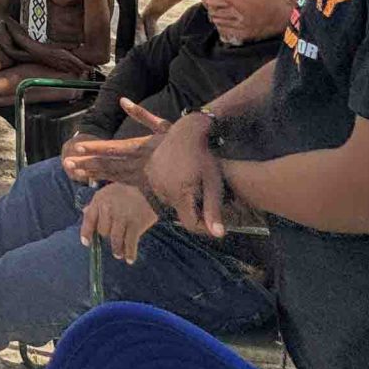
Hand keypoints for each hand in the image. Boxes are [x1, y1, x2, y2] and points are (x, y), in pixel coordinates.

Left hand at [60, 97, 172, 184]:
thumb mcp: (163, 125)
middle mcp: (139, 162)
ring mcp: (142, 174)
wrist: (205, 161)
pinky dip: (107, 179)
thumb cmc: (183, 140)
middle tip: (68, 163)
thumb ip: (140, 114)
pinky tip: (95, 179)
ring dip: (93, 172)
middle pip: (109, 163)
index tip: (78, 147)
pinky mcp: (146, 184)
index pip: (113, 148)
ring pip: (113, 174)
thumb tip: (122, 100)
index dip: (95, 148)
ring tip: (74, 171)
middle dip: (88, 163)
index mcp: (141, 147)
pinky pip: (122, 181)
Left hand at [80, 182, 159, 263]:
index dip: (86, 233)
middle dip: (107, 237)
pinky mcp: (135, 224)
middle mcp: (108, 209)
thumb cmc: (128, 188)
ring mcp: (121, 217)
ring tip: (118, 254)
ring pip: (115, 240)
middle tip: (113, 240)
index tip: (86, 243)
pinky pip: (130, 243)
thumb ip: (97, 203)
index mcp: (100, 199)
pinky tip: (129, 259)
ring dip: (116, 249)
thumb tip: (85, 212)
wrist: (150, 185)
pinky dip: (129, 253)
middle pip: (103, 231)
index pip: (89, 219)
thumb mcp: (109, 191)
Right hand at [145, 112, 226, 237]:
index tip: (213, 217)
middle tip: (205, 193)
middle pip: (180, 212)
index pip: (191, 224)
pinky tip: (181, 175)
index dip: (204, 225)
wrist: (185, 132)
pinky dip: (172, 188)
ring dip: (182, 197)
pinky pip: (162, 190)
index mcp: (179, 195)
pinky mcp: (149, 174)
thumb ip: (213, 211)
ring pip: (171, 201)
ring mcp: (153, 182)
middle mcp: (162, 191)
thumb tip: (218, 235)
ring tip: (194, 181)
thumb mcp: (213, 184)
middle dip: (194, 208)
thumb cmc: (204, 157)